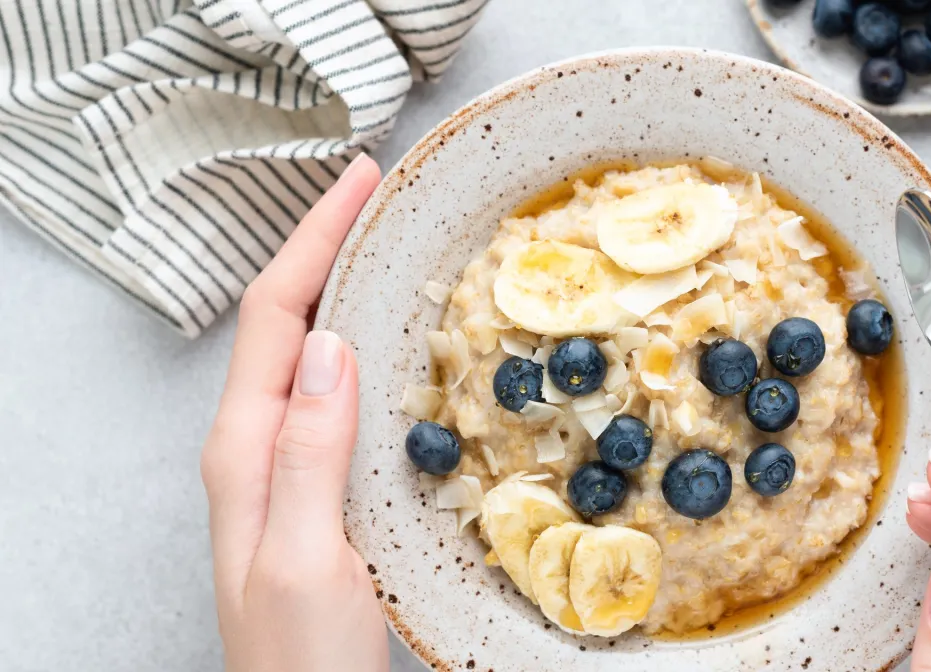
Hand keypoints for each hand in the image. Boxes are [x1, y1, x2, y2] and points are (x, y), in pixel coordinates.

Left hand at [200, 155, 388, 671]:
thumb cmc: (303, 659)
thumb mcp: (308, 559)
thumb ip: (310, 455)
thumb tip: (331, 347)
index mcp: (246, 451)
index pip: (275, 319)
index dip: (314, 240)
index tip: (359, 181)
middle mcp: (256, 447)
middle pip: (284, 320)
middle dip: (324, 246)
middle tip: (378, 196)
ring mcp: (283, 466)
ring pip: (308, 352)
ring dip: (340, 287)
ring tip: (386, 245)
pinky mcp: (315, 486)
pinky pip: (331, 392)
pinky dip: (360, 342)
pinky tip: (391, 341)